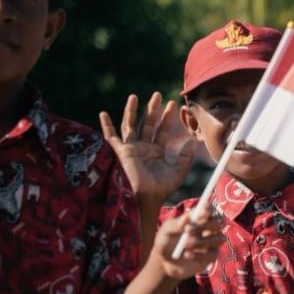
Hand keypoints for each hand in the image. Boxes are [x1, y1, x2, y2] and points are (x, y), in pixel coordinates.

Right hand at [100, 92, 197, 206]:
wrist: (148, 198)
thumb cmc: (162, 188)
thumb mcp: (178, 171)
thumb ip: (185, 156)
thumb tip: (191, 141)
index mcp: (156, 151)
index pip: (162, 130)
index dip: (167, 117)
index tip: (173, 104)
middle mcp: (143, 148)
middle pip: (147, 124)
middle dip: (152, 109)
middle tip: (157, 95)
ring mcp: (131, 149)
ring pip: (131, 125)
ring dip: (132, 111)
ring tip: (135, 96)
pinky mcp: (121, 152)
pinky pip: (111, 137)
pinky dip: (106, 126)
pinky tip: (103, 114)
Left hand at [149, 212, 222, 279]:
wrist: (165, 262)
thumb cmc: (166, 242)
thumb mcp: (166, 232)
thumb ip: (175, 225)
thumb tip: (187, 216)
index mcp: (199, 218)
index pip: (210, 209)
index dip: (209, 209)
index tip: (200, 213)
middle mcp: (209, 228)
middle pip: (219, 222)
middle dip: (205, 225)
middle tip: (187, 230)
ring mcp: (213, 243)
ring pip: (219, 238)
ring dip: (201, 241)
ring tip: (184, 245)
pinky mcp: (212, 256)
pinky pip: (213, 254)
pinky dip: (200, 255)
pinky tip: (187, 255)